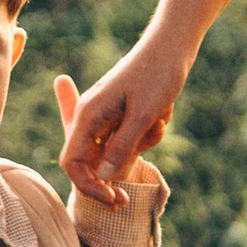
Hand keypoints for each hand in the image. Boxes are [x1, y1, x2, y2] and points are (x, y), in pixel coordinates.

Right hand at [57, 35, 189, 203]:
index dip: (89, 186)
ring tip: (159, 120)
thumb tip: (105, 178)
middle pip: (90, 163)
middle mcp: (91, 117)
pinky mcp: (122, 115)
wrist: (172, 46)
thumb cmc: (157, 75)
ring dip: (139, 148)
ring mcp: (106, 116)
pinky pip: (130, 140)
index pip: (73, 163)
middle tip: (126, 199)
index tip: (113, 198)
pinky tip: (162, 115)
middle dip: (113, 176)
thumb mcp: (143, 115)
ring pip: (115, 152)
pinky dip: (147, 136)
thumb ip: (122, 147)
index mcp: (88, 115)